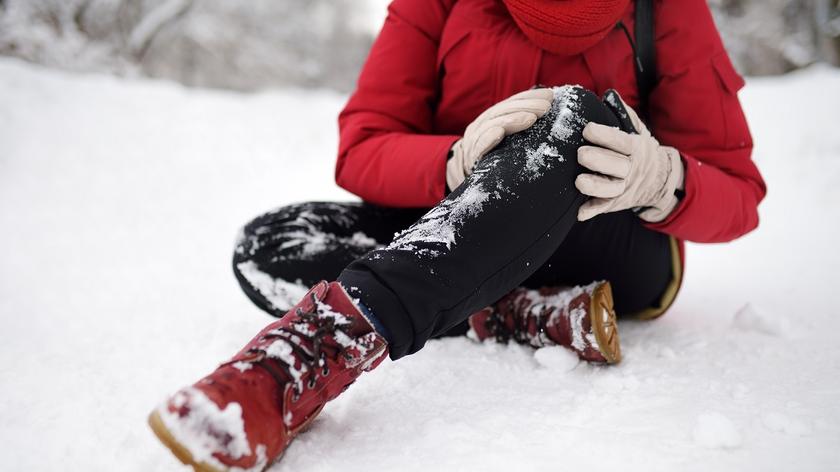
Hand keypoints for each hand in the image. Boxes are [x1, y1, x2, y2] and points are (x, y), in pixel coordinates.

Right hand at [447, 88, 553, 190]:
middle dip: (526, 106)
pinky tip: (499, 133)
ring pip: (492, 124)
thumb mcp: (507, 138)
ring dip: (513, 119)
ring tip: (531, 118)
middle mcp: (483, 124)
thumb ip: (521, 126)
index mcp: (493, 117)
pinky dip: (489, 138)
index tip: (549, 96)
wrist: (465, 173)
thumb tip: (548, 115)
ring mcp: (475, 139)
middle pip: (503, 110)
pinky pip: (479, 145)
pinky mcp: (471, 156)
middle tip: (545, 107)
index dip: (529, 97)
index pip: (511, 103)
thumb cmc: (493, 156)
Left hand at [575, 91, 683, 221]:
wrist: (658, 181)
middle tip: (580, 154)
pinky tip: (580, 212)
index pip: (621, 142)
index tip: (587, 129)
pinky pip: (604, 208)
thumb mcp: (638, 131)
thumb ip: (624, 115)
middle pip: (617, 166)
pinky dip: (592, 211)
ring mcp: (624, 188)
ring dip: (595, 187)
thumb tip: (610, 95)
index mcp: (635, 149)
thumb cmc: (639, 151)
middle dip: (599, 160)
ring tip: (579, 182)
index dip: (605, 136)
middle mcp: (631, 169)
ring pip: (611, 190)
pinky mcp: (615, 202)